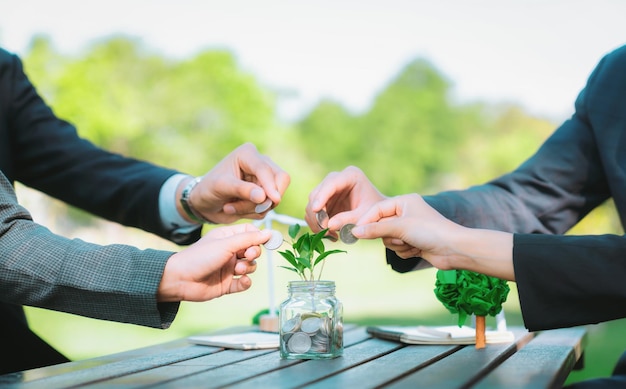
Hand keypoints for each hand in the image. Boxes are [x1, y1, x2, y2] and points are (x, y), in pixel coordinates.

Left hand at [157, 224, 272, 301]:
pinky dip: (245, 282)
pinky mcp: (227, 284)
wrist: (180, 280)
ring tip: (236, 270)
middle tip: (247, 256)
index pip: (250, 233)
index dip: (258, 237)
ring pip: (250, 267)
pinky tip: (241, 281)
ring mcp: (228, 268)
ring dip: (247, 268)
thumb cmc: (199, 257)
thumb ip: (249, 239)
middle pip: (253, 250)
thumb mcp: (226, 244)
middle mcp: (229, 252)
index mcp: (227, 237)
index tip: (266, 241)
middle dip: (254, 254)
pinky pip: (244, 283)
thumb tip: (269, 233)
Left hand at [184, 143, 290, 223]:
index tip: (273, 200)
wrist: (204, 203)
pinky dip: (254, 213)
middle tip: (243, 208)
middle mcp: (260, 163)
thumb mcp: (220, 187)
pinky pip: (269, 207)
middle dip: (264, 198)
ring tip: (231, 207)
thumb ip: (241, 190)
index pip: (266, 169)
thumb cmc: (208, 189)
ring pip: (274, 197)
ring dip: (254, 208)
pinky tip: (237, 209)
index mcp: (248, 154)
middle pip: (281, 180)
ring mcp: (265, 180)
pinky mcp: (266, 194)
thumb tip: (264, 197)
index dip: (270, 185)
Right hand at [305, 166, 385, 239]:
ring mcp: (328, 190)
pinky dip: (317, 224)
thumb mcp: (365, 217)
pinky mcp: (324, 202)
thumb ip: (349, 220)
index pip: (331, 183)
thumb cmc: (377, 214)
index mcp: (351, 175)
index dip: (322, 196)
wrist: (380, 216)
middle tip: (326, 231)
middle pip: (317, 194)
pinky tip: (329, 234)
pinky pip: (313, 212)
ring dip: (316, 221)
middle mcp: (337, 179)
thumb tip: (328, 225)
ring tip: (331, 235)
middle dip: (318, 214)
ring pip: (311, 204)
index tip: (316, 210)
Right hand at [352, 194, 514, 279]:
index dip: (366, 220)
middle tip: (398, 238)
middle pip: (381, 225)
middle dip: (389, 235)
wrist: (454, 249)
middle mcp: (406, 212)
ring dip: (398, 245)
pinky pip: (397, 248)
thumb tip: (355, 231)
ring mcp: (409, 228)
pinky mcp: (412, 242)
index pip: (377, 208)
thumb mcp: (400, 228)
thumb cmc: (430, 231)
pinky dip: (404, 251)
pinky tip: (417, 250)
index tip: (355, 231)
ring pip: (388, 239)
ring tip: (412, 244)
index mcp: (404, 201)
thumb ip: (376, 229)